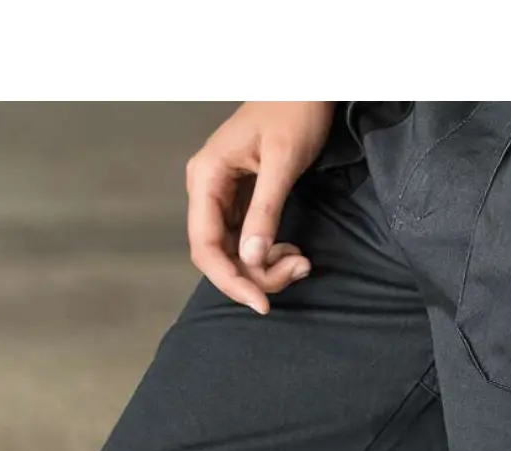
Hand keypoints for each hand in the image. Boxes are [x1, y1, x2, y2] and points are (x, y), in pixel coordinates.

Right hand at [186, 102, 334, 313]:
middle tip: (299, 269)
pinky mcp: (240, 201)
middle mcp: (206, 189)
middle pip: (218, 255)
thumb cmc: (294, 112)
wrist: (305, 86)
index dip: (230, 281)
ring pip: (234, 253)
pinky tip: (293, 252)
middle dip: (256, 275)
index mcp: (206, 176)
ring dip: (266, 268)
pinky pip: (246, 242)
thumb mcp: (283, 163)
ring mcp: (221, 196)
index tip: (262, 304)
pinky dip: (269, 255)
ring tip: (301, 260)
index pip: (205, 246)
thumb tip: (251, 258)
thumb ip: (266, 211)